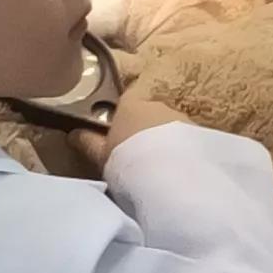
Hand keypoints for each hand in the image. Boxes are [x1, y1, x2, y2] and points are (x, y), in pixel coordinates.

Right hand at [72, 94, 188, 172]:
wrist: (170, 175)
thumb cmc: (127, 160)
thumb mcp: (101, 155)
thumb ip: (87, 142)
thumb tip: (72, 133)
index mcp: (131, 104)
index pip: (128, 98)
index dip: (125, 113)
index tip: (122, 132)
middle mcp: (158, 105)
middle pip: (150, 113)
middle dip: (147, 130)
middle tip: (140, 156)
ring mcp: (182, 118)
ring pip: (171, 127)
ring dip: (167, 141)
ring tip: (162, 168)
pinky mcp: (201, 134)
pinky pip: (189, 140)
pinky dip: (184, 151)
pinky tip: (179, 171)